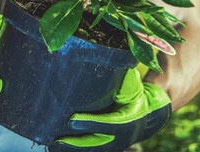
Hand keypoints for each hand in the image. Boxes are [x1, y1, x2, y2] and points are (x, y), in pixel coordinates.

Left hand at [53, 69, 170, 151]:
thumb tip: (110, 57)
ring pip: (93, 149)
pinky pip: (91, 150)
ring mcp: (115, 144)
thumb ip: (123, 76)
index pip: (110, 123)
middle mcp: (123, 136)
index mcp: (130, 118)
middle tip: (58, 139)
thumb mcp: (133, 85)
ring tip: (53, 144)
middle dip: (77, 141)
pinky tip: (56, 147)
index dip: (92, 123)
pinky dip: (75, 150)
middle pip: (98, 142)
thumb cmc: (135, 95)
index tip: (72, 121)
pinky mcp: (107, 147)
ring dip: (73, 148)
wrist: (146, 115)